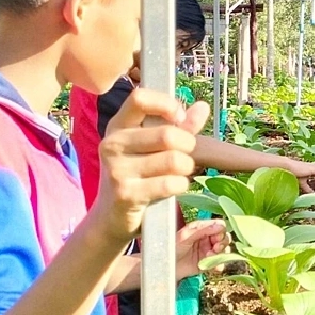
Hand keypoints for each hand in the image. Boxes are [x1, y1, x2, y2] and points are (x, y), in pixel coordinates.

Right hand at [94, 88, 208, 243]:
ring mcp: (117, 170)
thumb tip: (202, 107)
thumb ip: (180, 127)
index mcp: (118, 126)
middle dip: (188, 146)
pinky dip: (181, 185)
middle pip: (168, 134)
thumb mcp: (154, 148)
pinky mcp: (127, 194)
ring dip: (186, 168)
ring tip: (178, 173)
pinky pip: (171, 183)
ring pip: (174, 160)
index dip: (167, 105)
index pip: (139, 98)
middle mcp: (113, 144)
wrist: (112, 217)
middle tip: (184, 155)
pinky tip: (173, 187)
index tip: (179, 118)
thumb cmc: (139, 176)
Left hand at [176, 219, 228, 279]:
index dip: (221, 232)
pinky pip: (220, 263)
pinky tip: (215, 268)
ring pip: (224, 250)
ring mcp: (208, 251)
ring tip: (210, 258)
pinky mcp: (208, 263)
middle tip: (215, 249)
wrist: (166, 266)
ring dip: (221, 254)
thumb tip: (220, 225)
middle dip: (222, 243)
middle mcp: (207, 239)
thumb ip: (202, 229)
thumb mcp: (186, 236)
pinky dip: (220, 265)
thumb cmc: (172, 247)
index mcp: (202, 229)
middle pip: (224, 237)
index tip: (216, 238)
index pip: (219, 226)